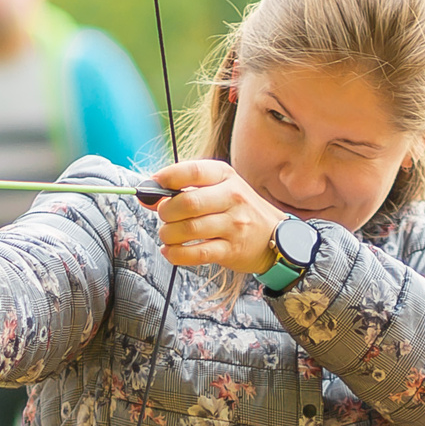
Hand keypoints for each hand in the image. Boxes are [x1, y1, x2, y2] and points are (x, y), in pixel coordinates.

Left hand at [150, 159, 288, 273]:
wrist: (275, 236)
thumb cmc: (239, 209)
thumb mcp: (220, 189)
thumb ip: (187, 189)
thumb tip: (149, 197)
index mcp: (226, 177)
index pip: (192, 171)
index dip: (167, 178)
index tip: (153, 186)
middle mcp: (232, 198)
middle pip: (187, 203)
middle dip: (165, 211)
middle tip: (164, 217)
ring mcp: (234, 225)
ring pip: (189, 229)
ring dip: (168, 234)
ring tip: (168, 235)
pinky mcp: (232, 250)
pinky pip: (197, 254)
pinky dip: (177, 254)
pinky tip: (171, 251)